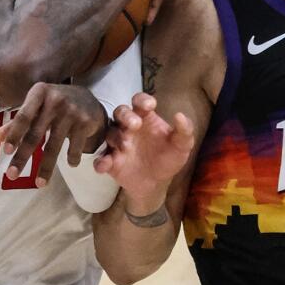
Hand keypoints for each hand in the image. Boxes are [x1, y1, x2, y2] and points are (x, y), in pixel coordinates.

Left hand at [0, 83, 108, 187]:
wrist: (87, 98)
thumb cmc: (54, 103)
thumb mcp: (36, 105)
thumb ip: (17, 121)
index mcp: (39, 92)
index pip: (23, 116)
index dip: (14, 134)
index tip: (6, 152)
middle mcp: (55, 100)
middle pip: (35, 134)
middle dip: (22, 157)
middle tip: (11, 175)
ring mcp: (72, 111)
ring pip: (54, 146)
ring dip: (46, 168)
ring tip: (39, 184)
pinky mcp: (86, 122)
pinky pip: (74, 147)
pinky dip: (71, 159)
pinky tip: (70, 164)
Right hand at [93, 92, 193, 209]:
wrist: (157, 183)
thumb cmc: (168, 158)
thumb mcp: (182, 145)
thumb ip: (184, 131)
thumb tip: (180, 115)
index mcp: (145, 118)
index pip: (139, 102)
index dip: (142, 100)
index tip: (150, 105)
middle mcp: (128, 127)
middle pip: (120, 112)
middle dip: (125, 116)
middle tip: (135, 124)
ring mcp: (118, 143)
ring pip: (109, 133)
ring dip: (115, 137)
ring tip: (125, 146)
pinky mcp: (111, 161)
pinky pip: (101, 158)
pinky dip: (100, 161)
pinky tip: (105, 165)